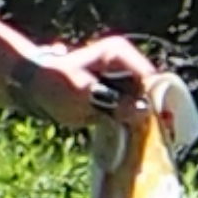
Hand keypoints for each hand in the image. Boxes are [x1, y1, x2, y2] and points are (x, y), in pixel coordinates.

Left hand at [14, 35, 182, 133]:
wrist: (34, 88)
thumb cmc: (54, 84)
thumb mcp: (81, 95)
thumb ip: (113, 103)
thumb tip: (144, 112)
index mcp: (120, 54)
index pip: (151, 79)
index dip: (159, 102)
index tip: (163, 125)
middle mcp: (128, 64)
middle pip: (153, 92)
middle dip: (155, 113)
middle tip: (158, 139)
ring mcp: (125, 81)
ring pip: (147, 104)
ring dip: (146, 122)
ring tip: (148, 142)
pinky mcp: (121, 97)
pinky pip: (136, 112)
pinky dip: (137, 125)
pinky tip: (138, 140)